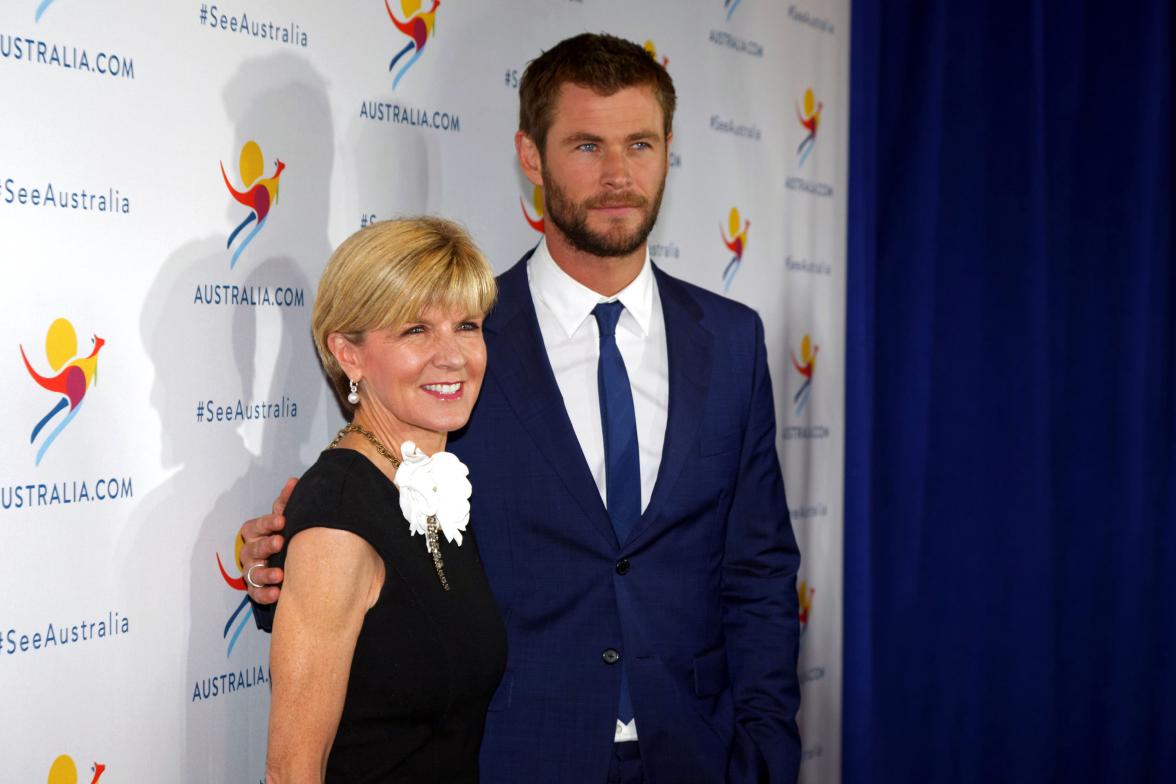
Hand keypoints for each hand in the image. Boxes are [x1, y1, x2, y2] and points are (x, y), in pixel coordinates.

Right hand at [240, 477, 296, 605]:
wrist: (277, 560)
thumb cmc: (278, 535)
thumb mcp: (281, 519)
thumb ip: (285, 502)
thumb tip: (294, 481)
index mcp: (255, 532)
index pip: (257, 525)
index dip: (268, 523)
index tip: (282, 520)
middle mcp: (250, 551)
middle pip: (254, 548)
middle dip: (266, 546)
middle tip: (280, 543)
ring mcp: (251, 570)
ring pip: (253, 572)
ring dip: (266, 573)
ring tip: (280, 575)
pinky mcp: (255, 589)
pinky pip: (256, 593)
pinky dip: (265, 594)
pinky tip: (277, 593)